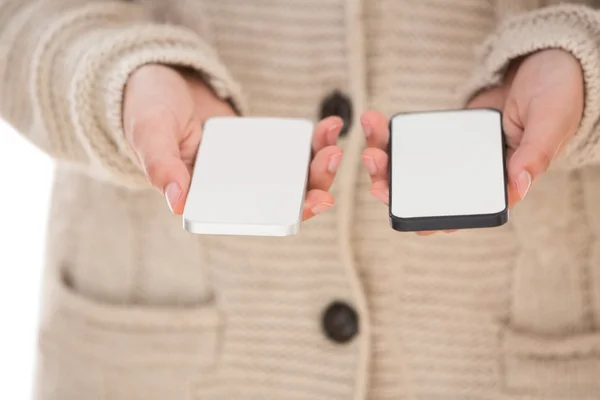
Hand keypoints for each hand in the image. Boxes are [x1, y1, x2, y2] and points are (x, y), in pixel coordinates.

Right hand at [123, 64, 343, 218]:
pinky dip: (312, 140)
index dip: (290, 214)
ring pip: (293, 174)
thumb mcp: (149, 135)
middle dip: (315, 183)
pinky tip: (330, 125)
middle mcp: (234, 187)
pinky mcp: (259, 144)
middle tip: (332, 158)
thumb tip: (178, 201)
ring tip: (333, 138)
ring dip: (320, 162)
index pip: (255, 216)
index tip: (317, 202)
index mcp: (209, 197)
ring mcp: (249, 165)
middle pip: (284, 196)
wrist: (158, 80)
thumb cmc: (146, 110)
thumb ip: (162, 165)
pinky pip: (290, 148)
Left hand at [359, 49, 583, 234]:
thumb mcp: (550, 124)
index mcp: (497, 186)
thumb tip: (517, 185)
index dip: (424, 219)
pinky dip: (390, 134)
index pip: (456, 213)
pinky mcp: (440, 136)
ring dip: (382, 159)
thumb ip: (534, 154)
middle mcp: (469, 177)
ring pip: (408, 169)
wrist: (544, 66)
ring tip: (368, 137)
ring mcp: (452, 157)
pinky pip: (410, 141)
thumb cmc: (556, 98)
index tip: (398, 208)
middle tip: (373, 161)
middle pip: (421, 193)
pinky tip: (374, 122)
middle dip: (390, 185)